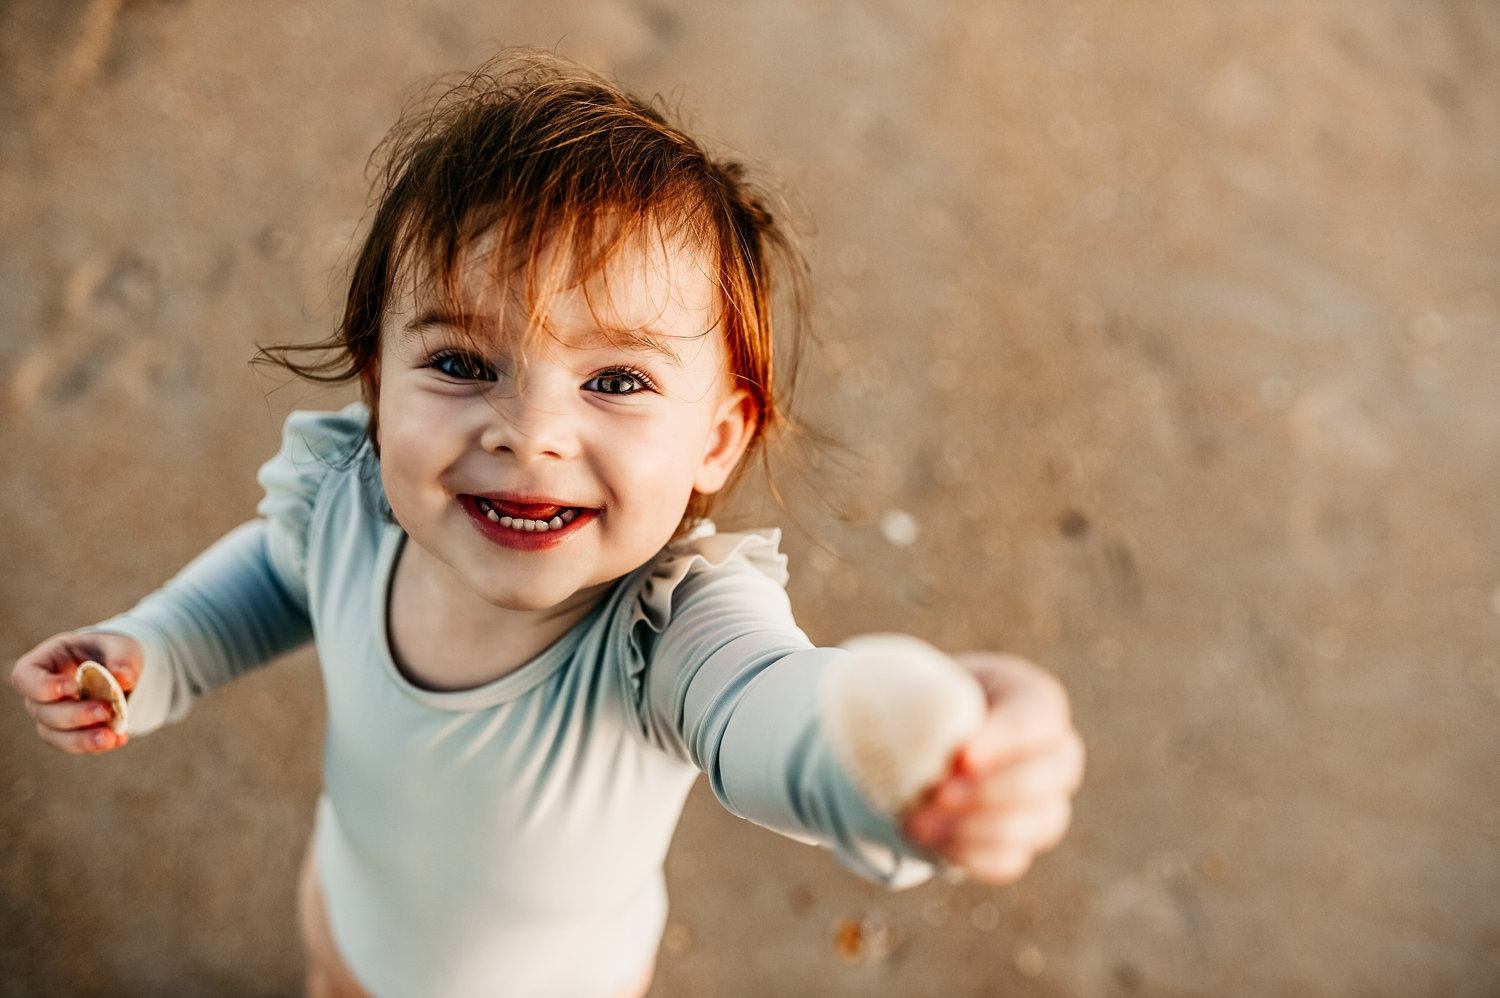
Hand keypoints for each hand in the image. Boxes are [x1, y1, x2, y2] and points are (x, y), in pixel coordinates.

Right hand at [11, 631, 141, 753]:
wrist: (120, 671)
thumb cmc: (110, 652)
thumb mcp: (119, 646)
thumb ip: (121, 658)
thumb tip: (124, 678)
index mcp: (42, 664)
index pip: (25, 678)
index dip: (44, 686)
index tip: (73, 686)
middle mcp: (39, 695)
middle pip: (43, 712)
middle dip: (74, 715)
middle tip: (106, 710)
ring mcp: (50, 717)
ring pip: (55, 735)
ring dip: (83, 739)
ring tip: (111, 737)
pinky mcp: (68, 734)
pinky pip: (75, 744)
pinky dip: (96, 744)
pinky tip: (119, 739)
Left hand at [901, 653, 1084, 882]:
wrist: (922, 741)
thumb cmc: (930, 702)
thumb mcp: (930, 686)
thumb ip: (930, 700)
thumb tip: (924, 737)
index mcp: (1036, 700)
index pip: (1037, 720)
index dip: (1004, 741)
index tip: (961, 758)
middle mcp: (1055, 754)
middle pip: (1047, 777)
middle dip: (989, 791)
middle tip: (936, 794)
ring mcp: (1046, 803)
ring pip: (1037, 825)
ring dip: (974, 828)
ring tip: (916, 822)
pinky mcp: (1022, 843)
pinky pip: (1008, 860)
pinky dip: (966, 854)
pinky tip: (926, 841)